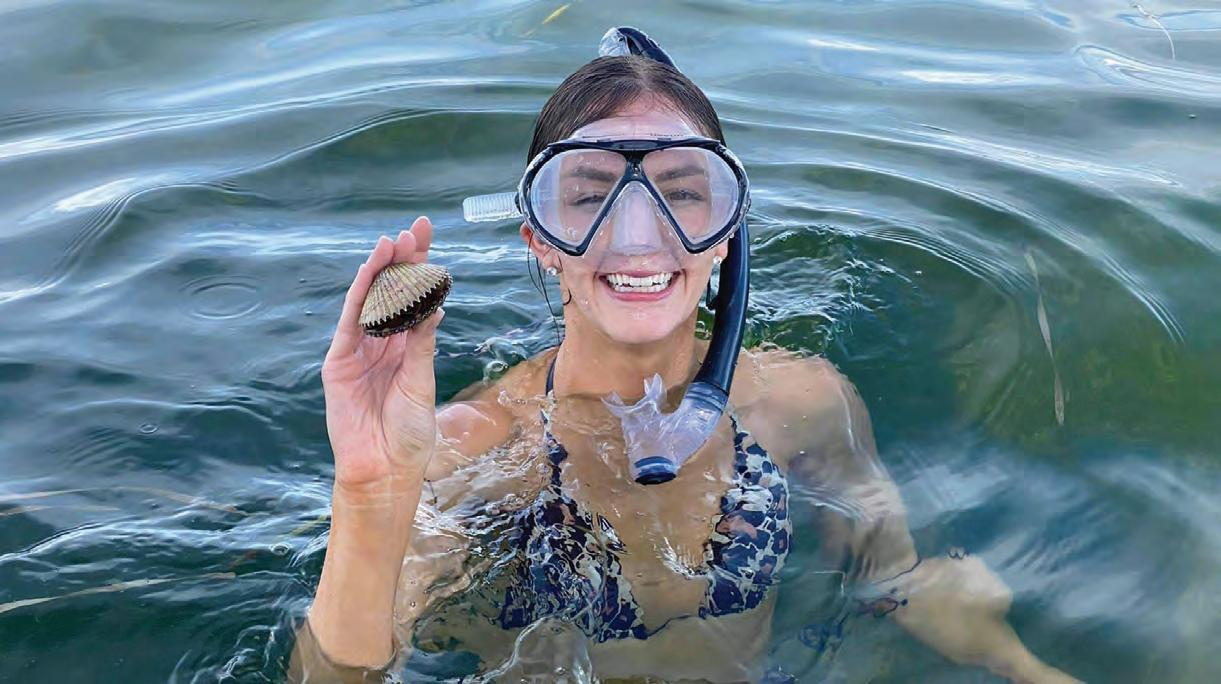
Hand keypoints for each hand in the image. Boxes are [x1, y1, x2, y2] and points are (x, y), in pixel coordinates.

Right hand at [320, 217, 442, 505]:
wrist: (385, 469)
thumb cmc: (409, 433)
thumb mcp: (422, 381)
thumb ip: (422, 343)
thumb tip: (436, 304)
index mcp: (406, 346)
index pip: (413, 297)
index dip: (420, 266)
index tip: (428, 236)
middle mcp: (381, 343)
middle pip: (391, 292)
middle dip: (402, 259)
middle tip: (414, 229)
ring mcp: (358, 351)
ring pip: (368, 301)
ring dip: (379, 270)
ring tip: (393, 242)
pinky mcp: (339, 363)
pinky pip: (349, 322)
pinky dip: (358, 296)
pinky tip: (369, 272)